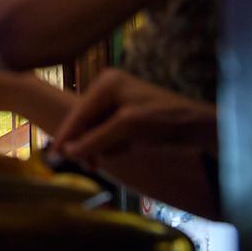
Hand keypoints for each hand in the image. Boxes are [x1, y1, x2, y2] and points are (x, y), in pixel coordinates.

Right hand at [51, 69, 217, 166]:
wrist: (197, 126)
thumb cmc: (162, 120)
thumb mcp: (126, 129)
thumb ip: (95, 140)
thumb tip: (69, 152)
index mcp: (105, 84)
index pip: (79, 112)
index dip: (66, 134)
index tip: (54, 154)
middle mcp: (108, 89)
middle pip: (86, 121)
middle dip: (90, 142)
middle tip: (90, 166)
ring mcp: (117, 101)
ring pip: (96, 129)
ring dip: (104, 145)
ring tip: (121, 150)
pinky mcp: (125, 114)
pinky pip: (108, 132)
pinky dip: (114, 143)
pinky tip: (127, 147)